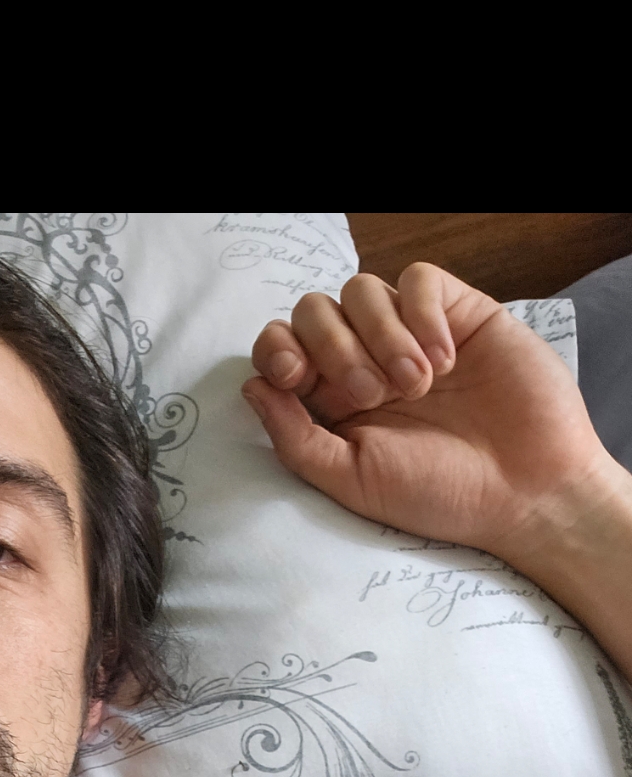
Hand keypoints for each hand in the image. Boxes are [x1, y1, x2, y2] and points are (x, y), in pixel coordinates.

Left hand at [241, 263, 622, 569]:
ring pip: (362, 290)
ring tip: (418, 385)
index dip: (278, 349)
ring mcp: (412, 334)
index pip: (281, 347)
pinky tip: (445, 359)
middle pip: (314, 310)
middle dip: (333, 348)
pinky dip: (421, 314)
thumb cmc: (441, 496)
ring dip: (381, 335)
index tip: (297, 379)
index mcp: (334, 402)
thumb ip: (295, 439)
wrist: (526, 493)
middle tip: (374, 395)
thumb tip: (250, 387)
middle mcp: (368, 361)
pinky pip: (419, 280)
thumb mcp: (353, 480)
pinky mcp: (459, 314)